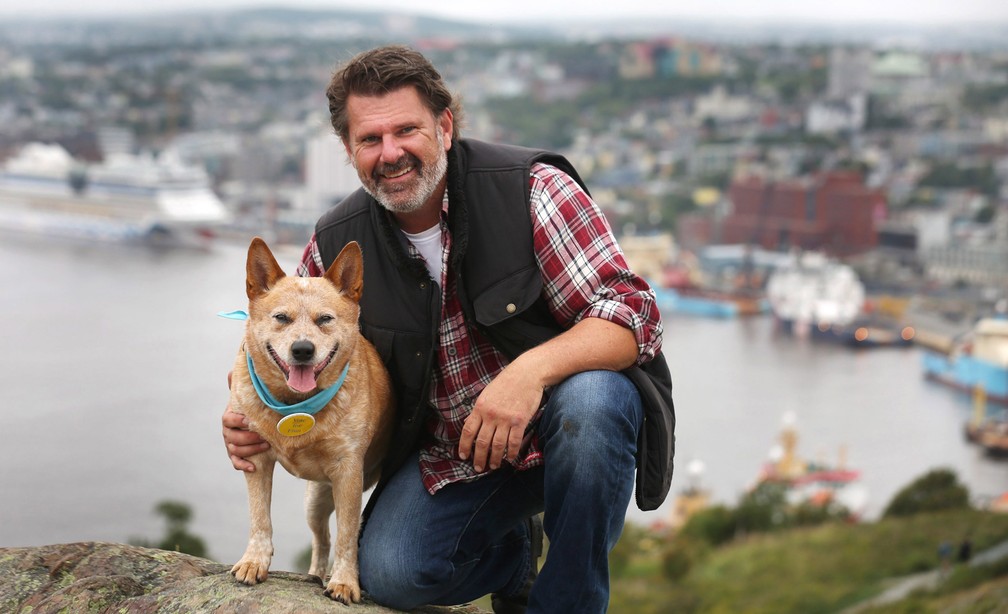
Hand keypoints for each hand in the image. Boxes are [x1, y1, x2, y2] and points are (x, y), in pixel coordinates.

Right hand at [223, 371, 268, 471]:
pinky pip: (235, 463)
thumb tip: (232, 370)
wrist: (262, 425)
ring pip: (235, 450)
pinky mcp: (237, 456)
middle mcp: (228, 431)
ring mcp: (231, 444)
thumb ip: (242, 386)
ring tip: (267, 445)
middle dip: (249, 438)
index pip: (227, 419)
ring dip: (250, 450)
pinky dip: (243, 466)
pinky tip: (253, 468)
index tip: (249, 421)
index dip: (237, 421)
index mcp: (230, 417)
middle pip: (232, 437)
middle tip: (265, 436)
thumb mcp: (251, 398)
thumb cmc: (255, 410)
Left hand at [458, 358, 543, 472]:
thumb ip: (479, 410)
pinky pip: (514, 442)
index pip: (468, 431)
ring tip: (493, 466)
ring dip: (495, 459)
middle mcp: (491, 415)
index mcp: (480, 407)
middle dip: (479, 458)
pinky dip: (511, 453)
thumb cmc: (507, 382)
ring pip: (497, 445)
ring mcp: (506, 419)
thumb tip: (470, 423)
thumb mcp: (487, 393)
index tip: (463, 456)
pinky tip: (509, 458)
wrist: (527, 374)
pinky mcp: (520, 421)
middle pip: (481, 442)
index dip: (464, 446)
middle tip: (478, 468)